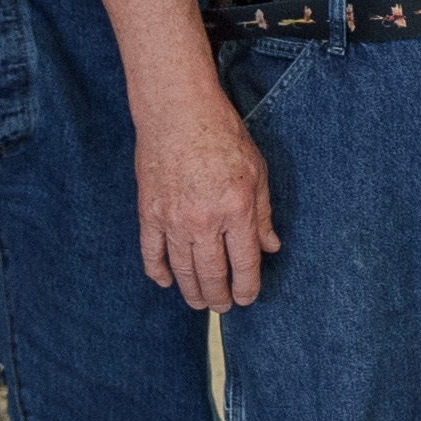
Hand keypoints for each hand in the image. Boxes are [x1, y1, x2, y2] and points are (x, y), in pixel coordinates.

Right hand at [136, 90, 282, 310]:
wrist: (178, 113)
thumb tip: (271, 246)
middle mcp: (204, 221)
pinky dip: (158, 272)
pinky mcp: (149, 213)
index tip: (247, 298)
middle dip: (220, 297)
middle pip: (212, 275)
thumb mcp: (257, 171)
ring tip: (200, 302)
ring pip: (182, 270)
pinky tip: (166, 281)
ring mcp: (173, 220)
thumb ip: (263, 214)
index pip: (244, 264)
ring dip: (192, 292)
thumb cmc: (222, 136)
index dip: (247, 288)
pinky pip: (152, 253)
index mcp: (236, 210)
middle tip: (223, 307)